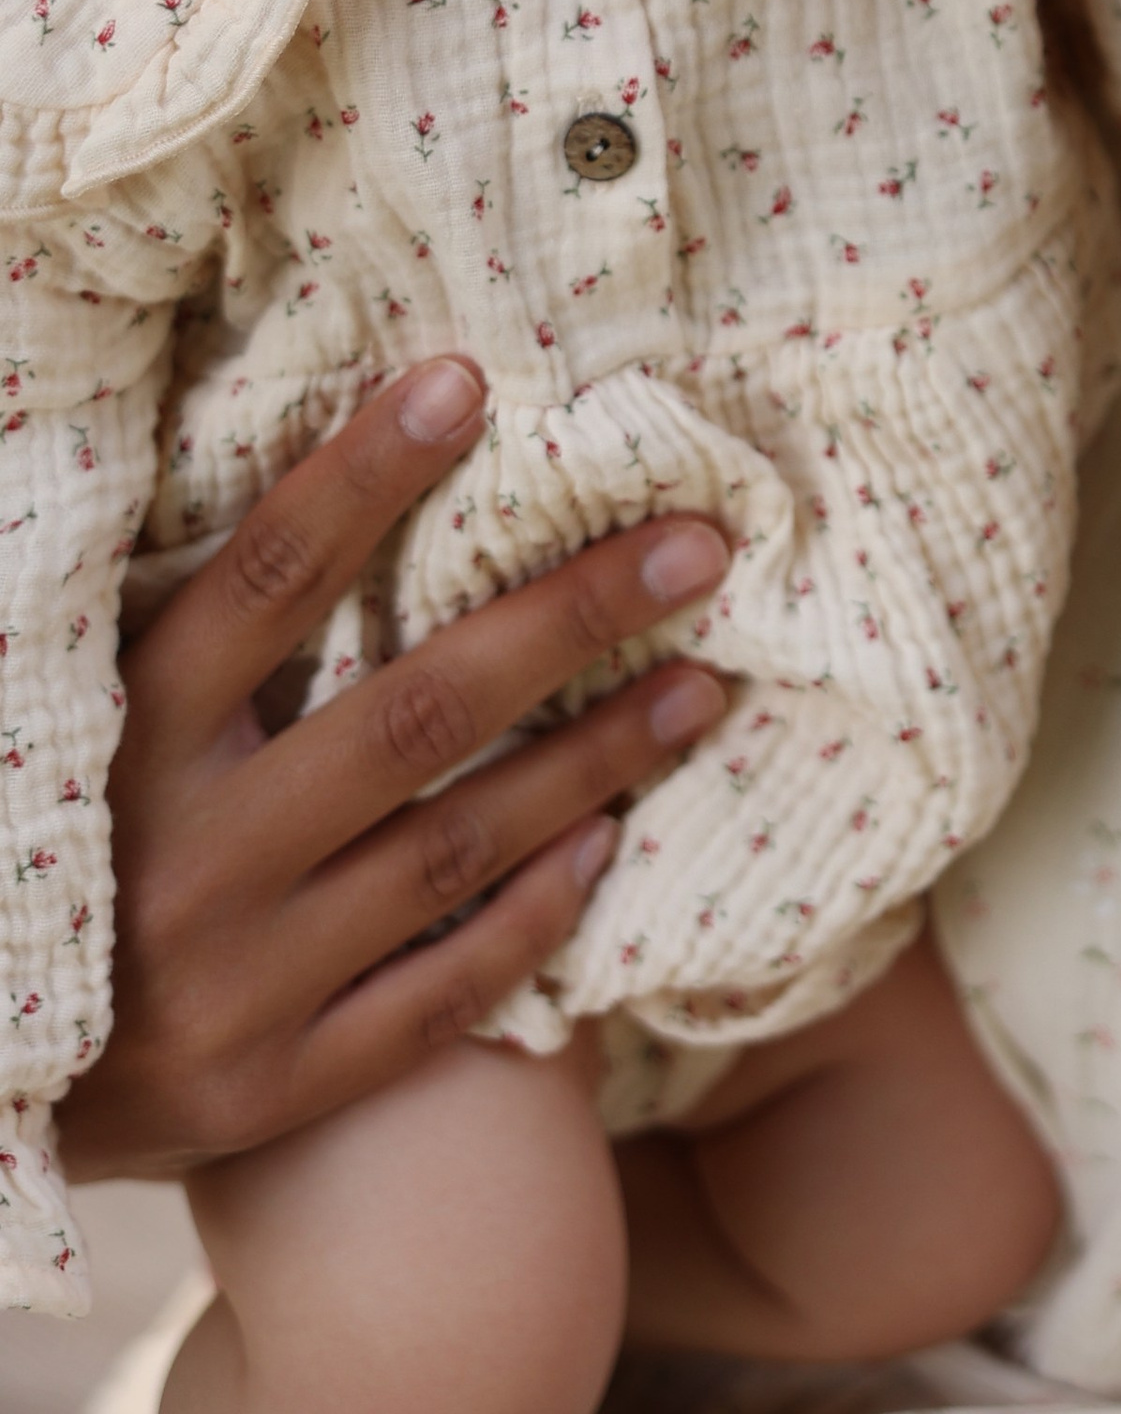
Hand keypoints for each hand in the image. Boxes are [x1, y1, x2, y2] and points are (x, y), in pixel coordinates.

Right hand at [58, 355, 728, 1180]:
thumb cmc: (66, 858)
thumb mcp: (91, 733)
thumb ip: (194, 636)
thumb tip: (338, 465)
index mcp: (124, 744)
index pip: (263, 577)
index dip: (362, 474)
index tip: (467, 381)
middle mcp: (182, 859)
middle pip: (411, 713)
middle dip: (568, 618)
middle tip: (698, 546)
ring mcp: (232, 986)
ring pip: (453, 850)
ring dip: (593, 761)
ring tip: (702, 683)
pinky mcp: (268, 1092)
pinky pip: (436, 997)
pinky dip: (529, 916)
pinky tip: (606, 842)